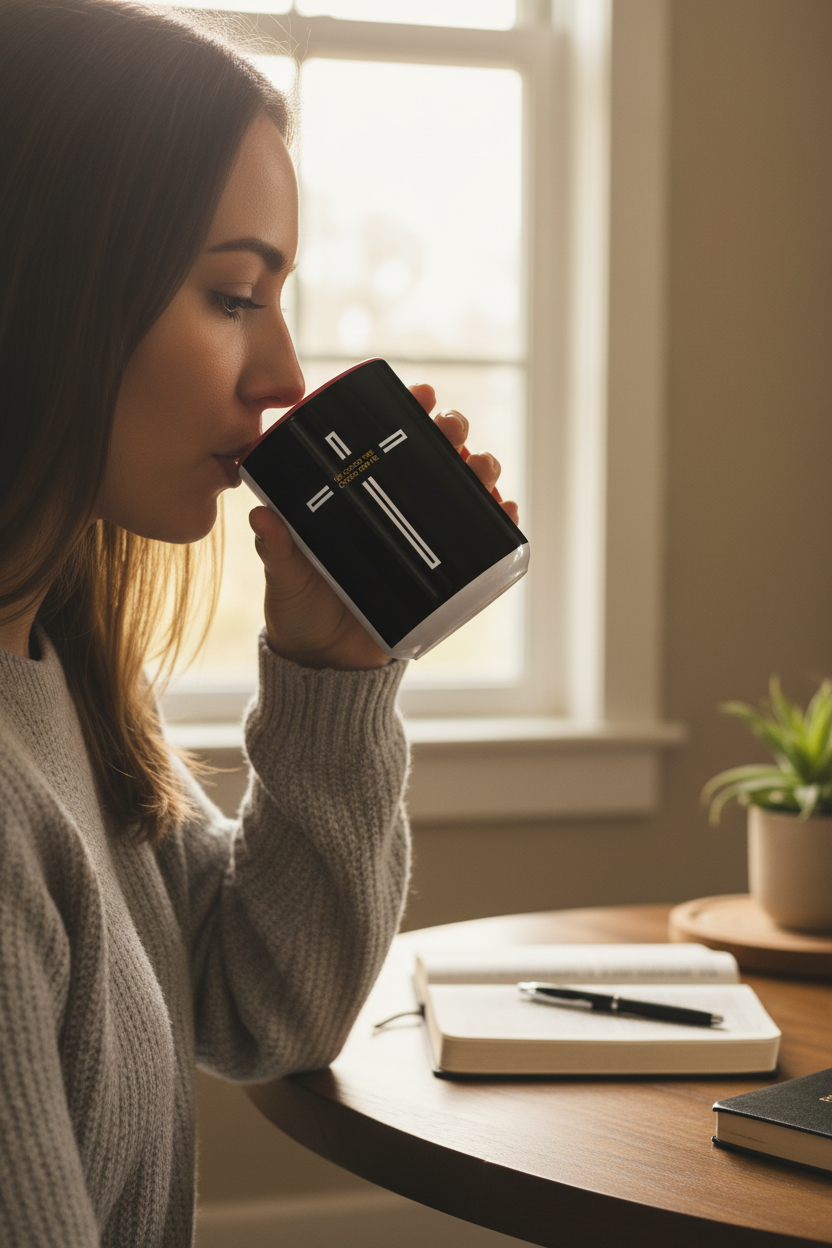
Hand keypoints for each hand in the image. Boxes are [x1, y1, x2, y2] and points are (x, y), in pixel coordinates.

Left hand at [249, 382, 519, 669]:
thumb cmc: (300, 611)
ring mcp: (424, 540)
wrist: (326, 665)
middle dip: (452, 432)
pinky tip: (506, 510)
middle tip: (452, 429)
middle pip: (435, 457)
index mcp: (358, 498)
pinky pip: (481, 543)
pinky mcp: (445, 576)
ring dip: (482, 470)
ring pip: (464, 491)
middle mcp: (396, 510)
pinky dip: (499, 522)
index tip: (421, 394)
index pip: (388, 442)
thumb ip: (276, 548)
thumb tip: (261, 517)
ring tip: (482, 469)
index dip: (409, 412)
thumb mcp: (286, 575)